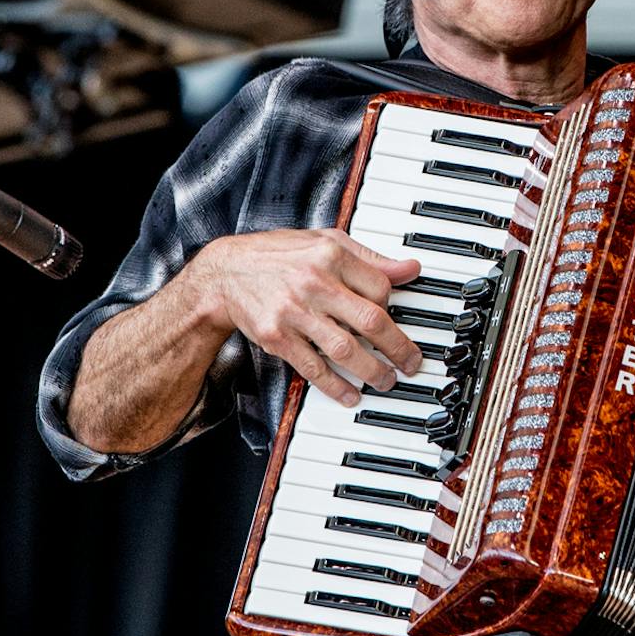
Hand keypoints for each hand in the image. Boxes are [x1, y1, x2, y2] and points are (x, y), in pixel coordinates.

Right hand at [194, 229, 424, 405]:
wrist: (224, 273)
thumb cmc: (279, 254)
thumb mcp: (325, 241)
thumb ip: (369, 257)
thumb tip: (410, 269)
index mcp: (331, 254)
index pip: (379, 287)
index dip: (392, 306)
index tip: (392, 319)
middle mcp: (314, 282)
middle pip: (370, 321)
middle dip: (398, 348)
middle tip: (410, 364)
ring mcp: (294, 312)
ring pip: (345, 349)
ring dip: (372, 371)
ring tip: (386, 380)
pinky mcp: (276, 336)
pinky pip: (313, 367)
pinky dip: (335, 385)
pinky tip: (350, 394)